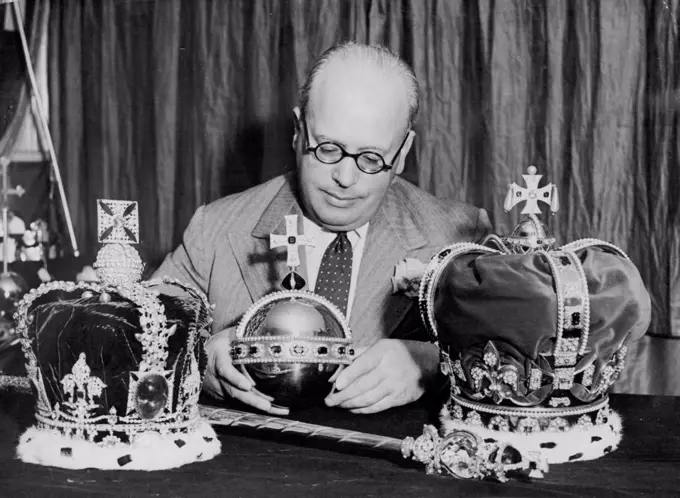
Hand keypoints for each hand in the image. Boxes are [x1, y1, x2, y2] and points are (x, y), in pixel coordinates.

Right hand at [202, 328, 289, 415]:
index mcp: (218, 359)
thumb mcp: (229, 335)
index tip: (247, 386)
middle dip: (252, 401)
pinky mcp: (221, 396)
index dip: (236, 378)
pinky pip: (238, 401)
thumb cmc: (217, 344)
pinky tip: (272, 407)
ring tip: (280, 410)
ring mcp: (217, 389)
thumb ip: (244, 335)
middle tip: (269, 407)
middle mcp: (216, 378)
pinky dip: (254, 405)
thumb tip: (267, 331)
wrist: (193, 357)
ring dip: (258, 405)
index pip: (225, 370)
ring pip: (238, 400)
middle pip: (233, 392)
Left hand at [324, 339, 438, 413]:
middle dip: (342, 396)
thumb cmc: (400, 353)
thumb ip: (359, 355)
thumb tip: (338, 367)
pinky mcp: (399, 398)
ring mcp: (395, 385)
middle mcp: (389, 369)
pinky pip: (377, 406)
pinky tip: (353, 408)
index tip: (334, 385)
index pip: (362, 365)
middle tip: (329, 400)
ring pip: (368, 399)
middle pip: (362, 386)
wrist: (429, 363)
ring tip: (338, 405)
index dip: (347, 376)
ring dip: (349, 404)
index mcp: (383, 352)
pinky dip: (363, 409)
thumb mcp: (381, 345)